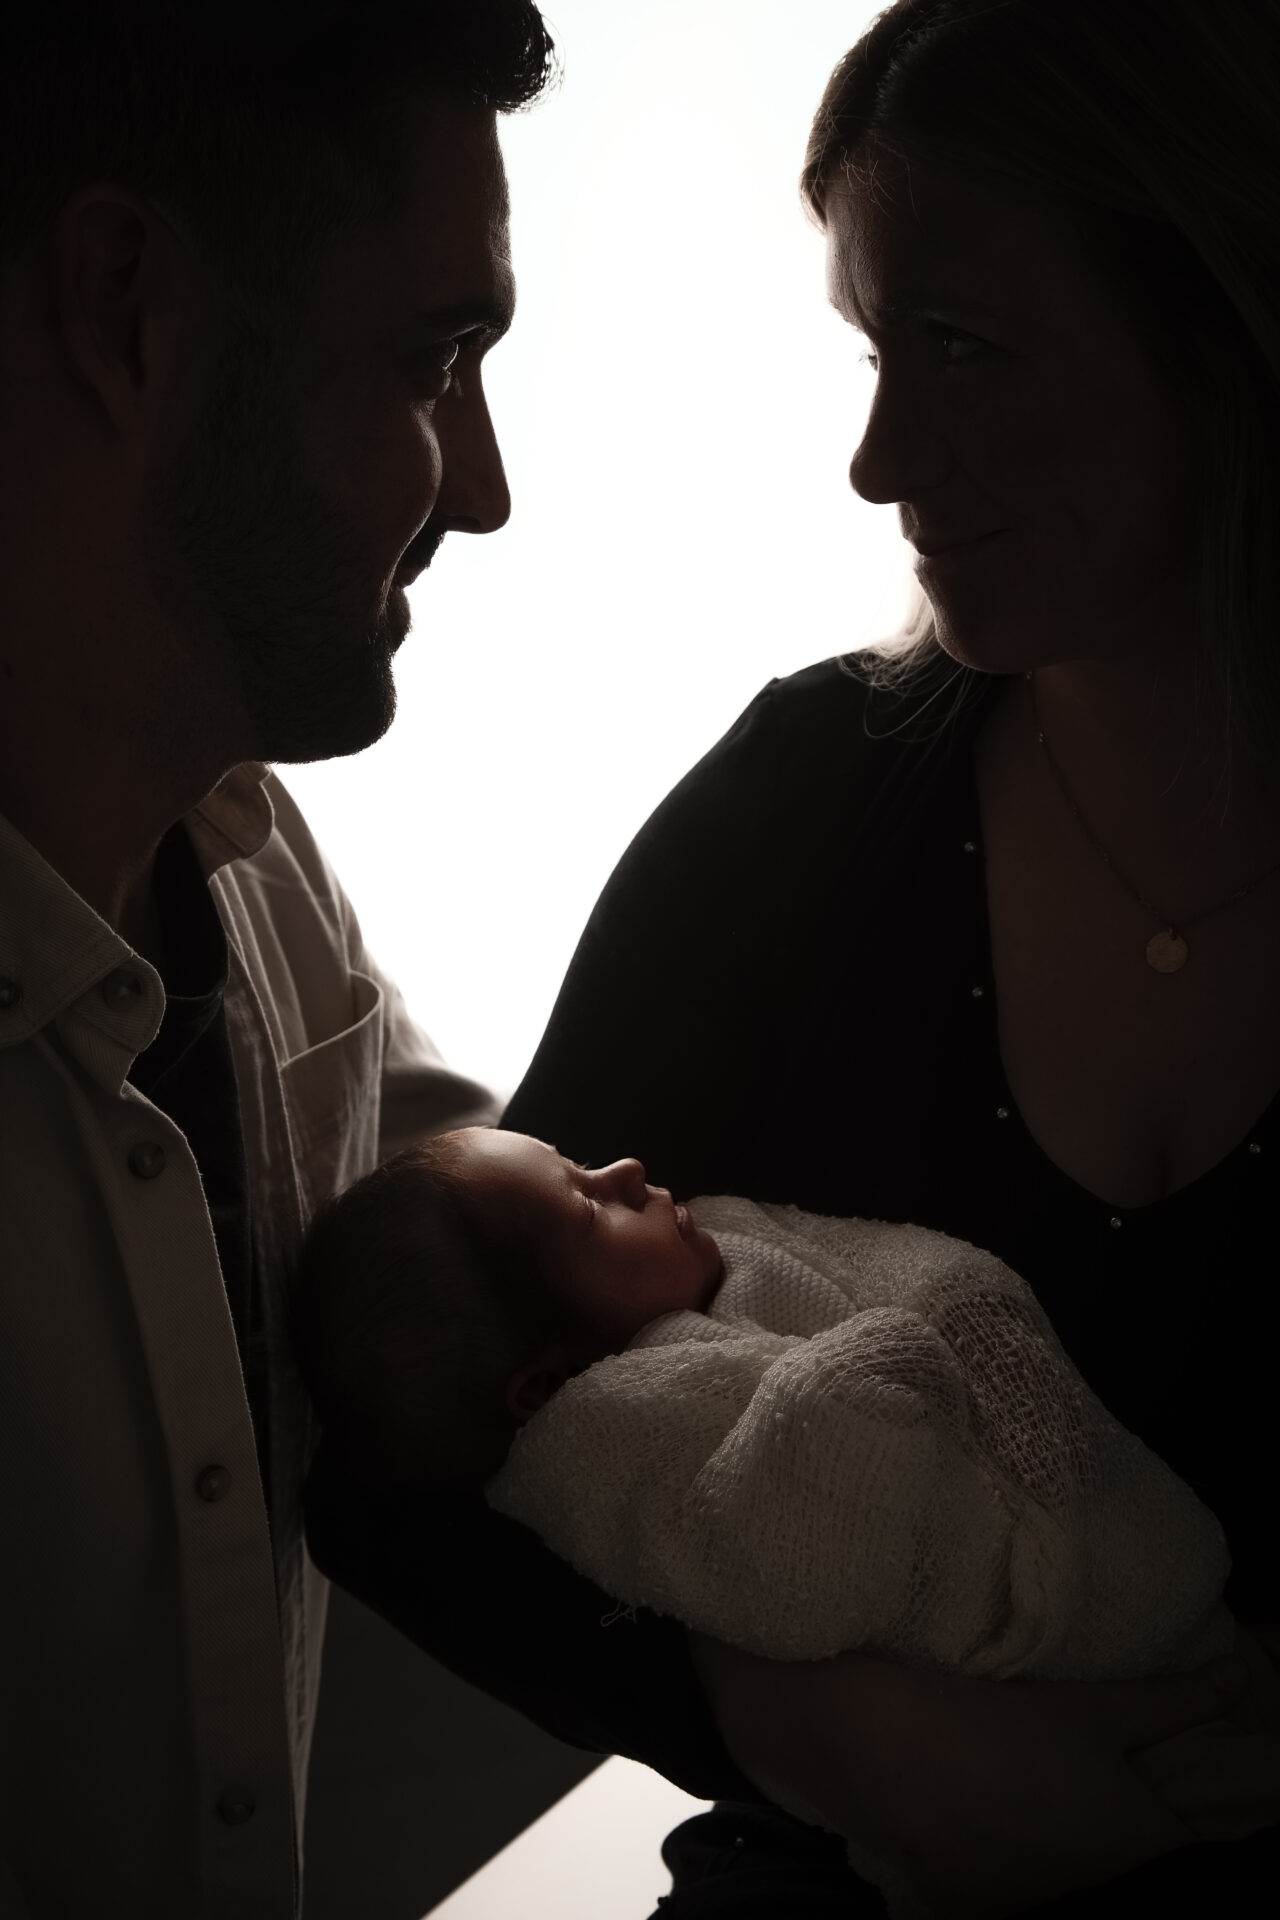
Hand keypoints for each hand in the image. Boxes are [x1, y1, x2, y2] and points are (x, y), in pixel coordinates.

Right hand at [688, 1633, 1266, 1917]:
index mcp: (1119, 1835)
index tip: (1204, 1742)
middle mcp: (1076, 1883)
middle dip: (1135, 1789)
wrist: (846, 1741)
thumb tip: (1234, 1685)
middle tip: (1121, 1732)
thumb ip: (1164, 1701)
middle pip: (1128, 1837)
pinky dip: (1017, 1833)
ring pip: (1070, 1854)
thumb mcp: (1080, 1700)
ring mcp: (1014, 1898)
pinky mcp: (960, 1897)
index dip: (1208, 1778)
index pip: (1196, 1820)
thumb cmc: (972, 1713)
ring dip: (1072, 1812)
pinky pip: (1012, 1868)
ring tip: (1047, 1753)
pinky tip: (992, 1787)